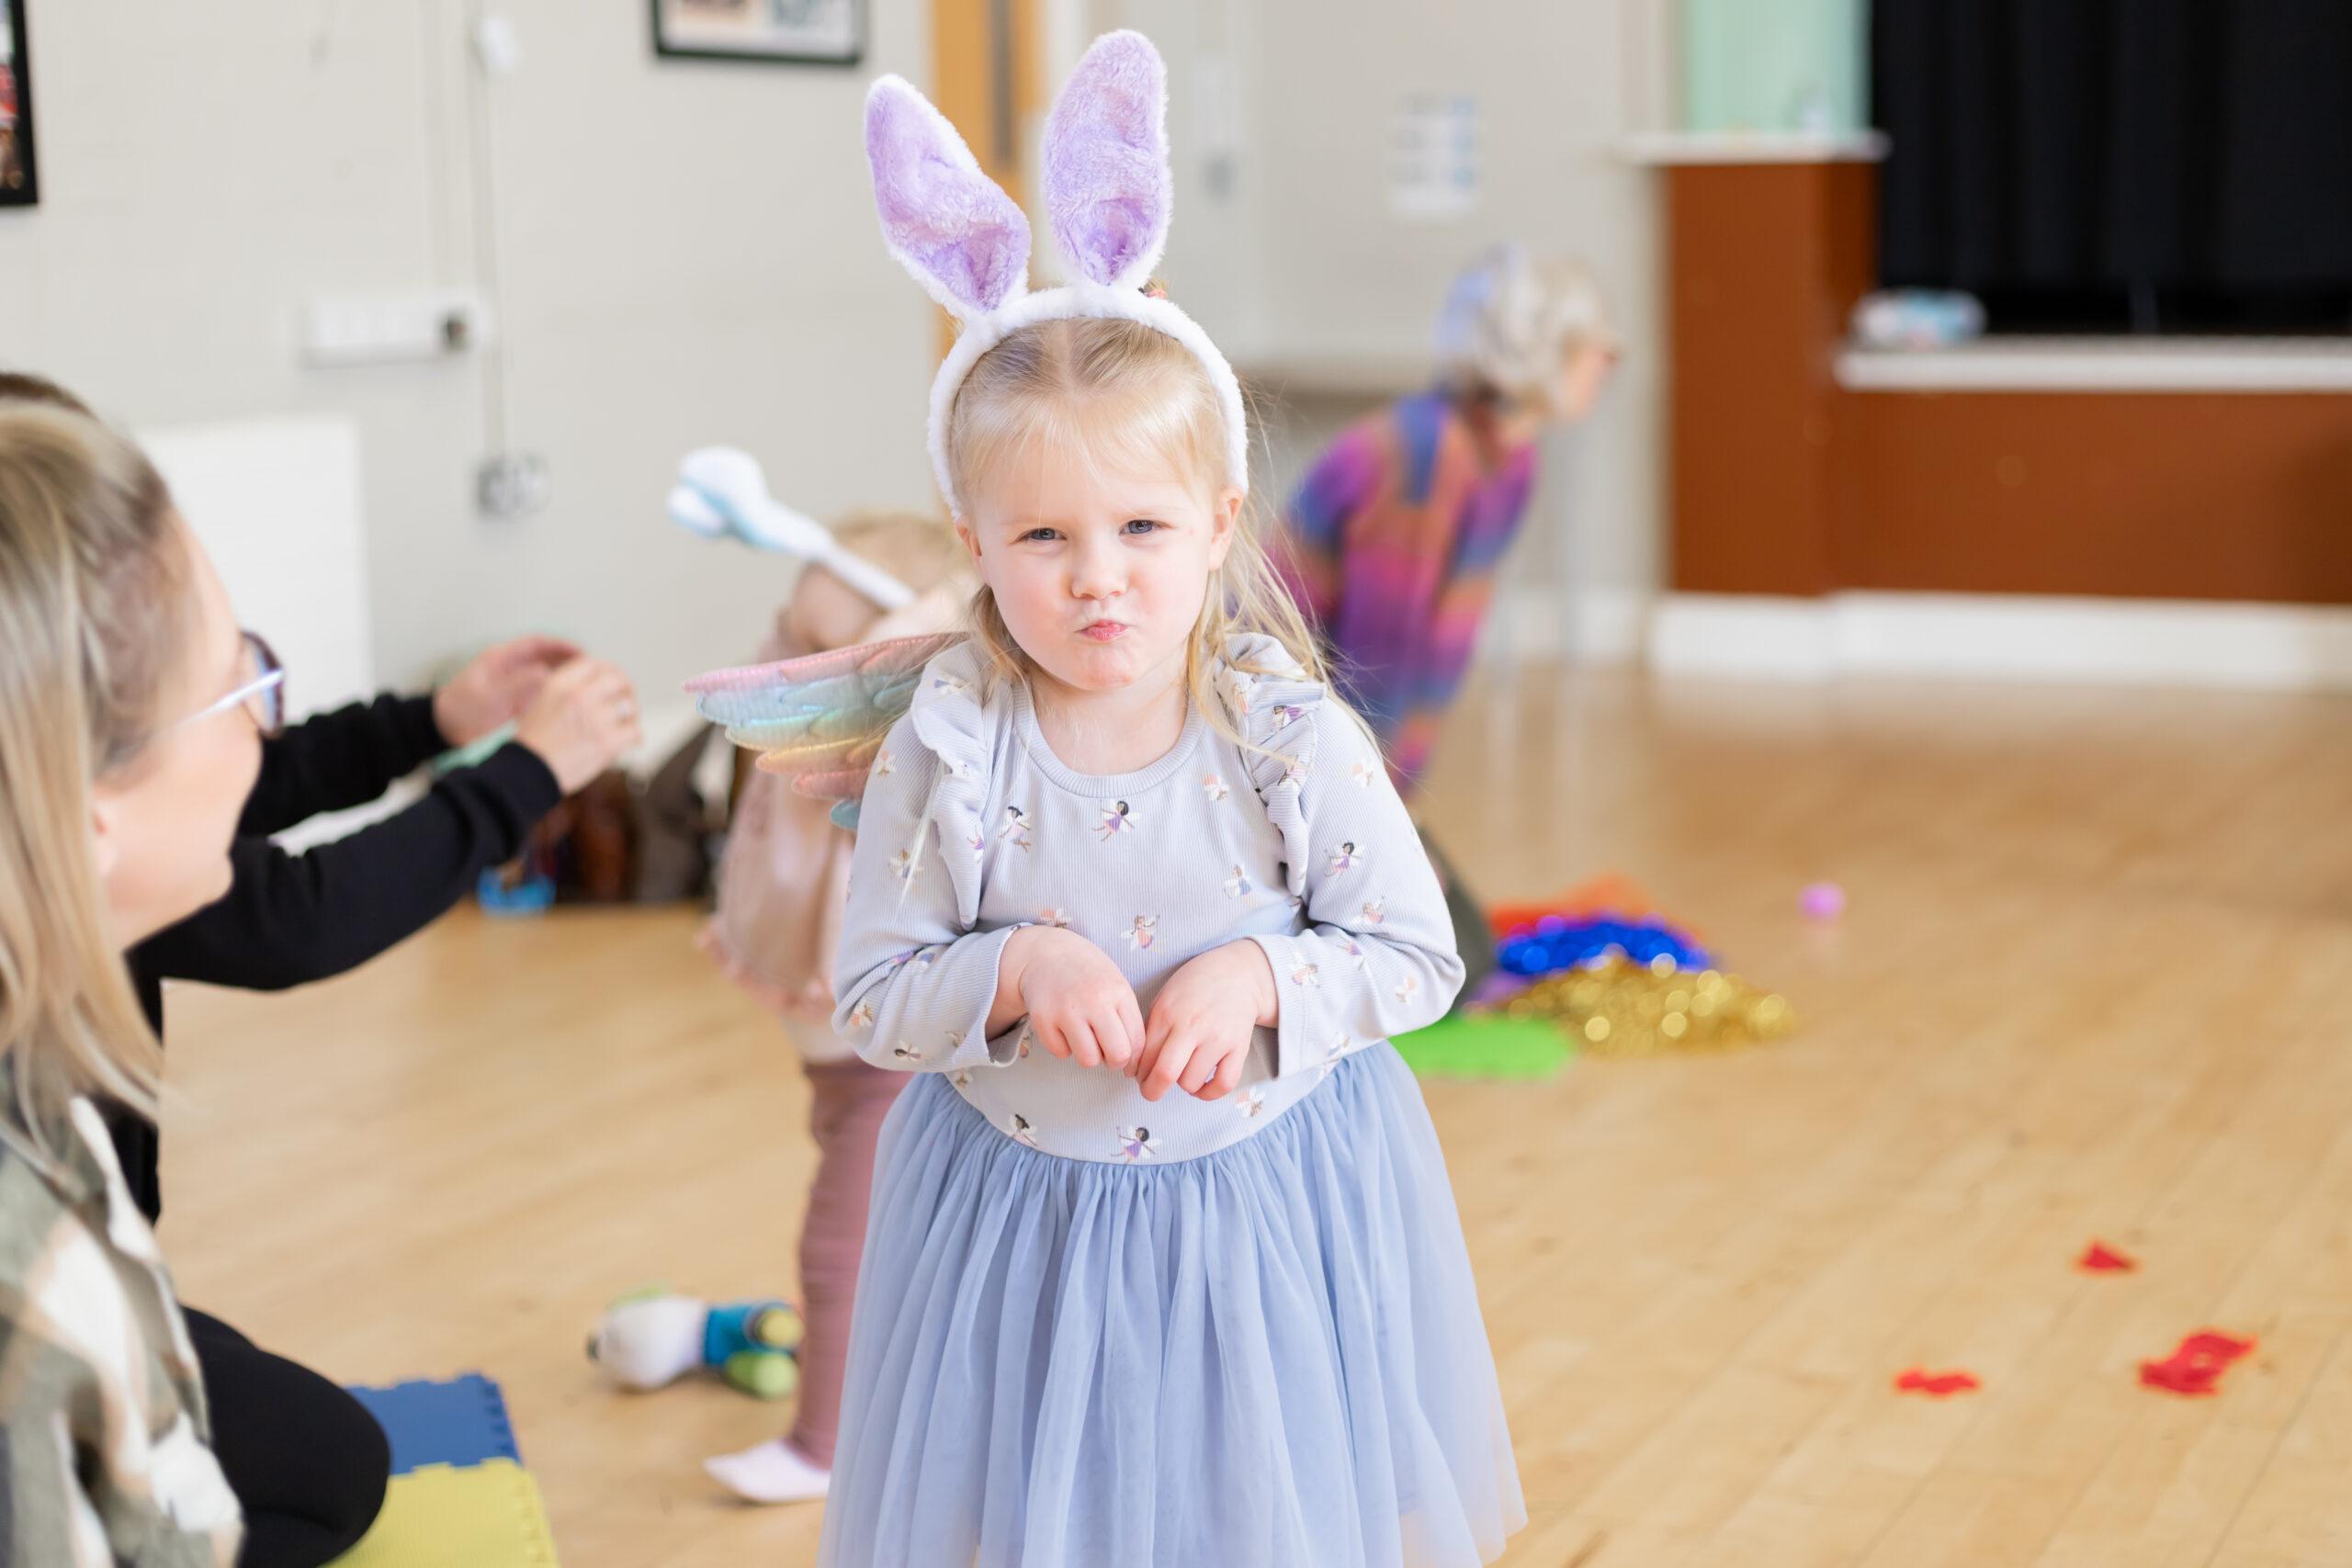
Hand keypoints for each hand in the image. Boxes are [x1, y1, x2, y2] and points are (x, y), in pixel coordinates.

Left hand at [435, 635, 581, 746]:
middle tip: (595, 669)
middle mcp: (512, 668)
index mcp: (502, 658)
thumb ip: (516, 683)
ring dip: (568, 678)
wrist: (443, 730)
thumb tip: (546, 673)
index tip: (582, 650)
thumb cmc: (459, 709)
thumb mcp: (488, 695)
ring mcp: (515, 685)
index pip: (537, 643)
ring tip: (591, 686)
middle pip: (548, 657)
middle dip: (571, 660)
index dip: (561, 644)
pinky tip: (574, 703)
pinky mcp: (517, 701)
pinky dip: (559, 695)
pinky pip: (543, 693)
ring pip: (548, 675)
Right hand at [512, 657, 641, 794]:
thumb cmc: (534, 743)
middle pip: (617, 680)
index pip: (594, 663)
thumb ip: (567, 690)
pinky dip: (634, 738)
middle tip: (627, 702)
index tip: (613, 681)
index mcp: (561, 684)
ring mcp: (595, 718)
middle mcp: (580, 696)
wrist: (529, 773)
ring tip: (623, 728)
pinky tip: (627, 743)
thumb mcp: (542, 703)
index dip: (608, 671)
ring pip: (629, 708)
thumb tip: (597, 684)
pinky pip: (635, 732)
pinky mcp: (607, 742)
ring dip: (630, 718)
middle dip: (626, 689)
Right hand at [1001, 926, 1144, 1070]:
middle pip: (1117, 1055)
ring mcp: (1066, 1010)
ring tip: (1084, 1036)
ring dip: (1088, 1055)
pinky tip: (1063, 1027)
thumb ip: (1127, 1019)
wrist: (1046, 953)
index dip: (1134, 1056)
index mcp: (1118, 992)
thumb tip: (1134, 1061)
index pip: (1137, 1041)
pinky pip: (1061, 1053)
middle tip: (1107, 1052)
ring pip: (1088, 1060)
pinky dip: (1063, 1046)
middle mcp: (1094, 1000)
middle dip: (1115, 1061)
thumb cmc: (1086, 974)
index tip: (1127, 1056)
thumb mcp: (1116, 986)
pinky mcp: (1042, 1019)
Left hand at [1134, 941, 1275, 1102]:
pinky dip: (1209, 1093)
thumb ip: (1151, 1030)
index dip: (1138, 1074)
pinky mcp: (1239, 1047)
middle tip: (1151, 1091)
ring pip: (1191, 1082)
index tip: (1139, 1077)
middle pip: (1165, 1074)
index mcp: (1167, 1013)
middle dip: (1151, 1091)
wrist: (1236, 973)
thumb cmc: (1195, 986)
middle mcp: (1192, 1026)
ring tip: (1182, 1074)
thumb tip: (1136, 1066)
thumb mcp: (1164, 999)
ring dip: (1181, 1085)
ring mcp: (1218, 1037)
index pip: (1144, 1056)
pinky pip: (1223, 1084)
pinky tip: (1201, 1086)